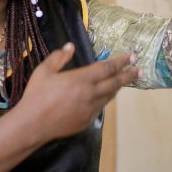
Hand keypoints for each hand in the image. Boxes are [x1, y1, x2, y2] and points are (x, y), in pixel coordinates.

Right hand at [15, 43, 137, 140]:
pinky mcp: (87, 121)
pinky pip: (100, 107)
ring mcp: (90, 109)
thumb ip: (58, 58)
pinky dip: (104, 99)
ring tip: (123, 81)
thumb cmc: (36, 96)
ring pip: (109, 96)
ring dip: (117, 87)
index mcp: (81, 79)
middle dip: (128, 75)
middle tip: (138, 70)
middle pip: (115, 83)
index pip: (107, 68)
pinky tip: (104, 96)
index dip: (120, 62)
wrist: (33, 125)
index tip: (132, 57)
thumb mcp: (44, 72)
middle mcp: (90, 94)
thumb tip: (70, 46)